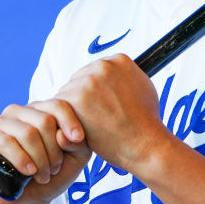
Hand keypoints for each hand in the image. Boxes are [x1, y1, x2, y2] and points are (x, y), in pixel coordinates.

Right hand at [0, 99, 90, 203]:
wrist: (27, 199)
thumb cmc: (52, 174)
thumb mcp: (75, 158)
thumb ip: (78, 144)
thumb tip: (63, 136)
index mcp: (42, 110)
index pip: (58, 105)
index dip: (70, 121)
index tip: (78, 139)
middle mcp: (21, 111)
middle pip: (45, 120)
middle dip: (54, 150)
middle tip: (55, 169)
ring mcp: (2, 122)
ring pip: (28, 133)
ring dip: (40, 159)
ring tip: (44, 175)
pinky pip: (7, 143)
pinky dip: (22, 160)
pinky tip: (29, 172)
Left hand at [55, 54, 171, 171]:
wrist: (144, 143)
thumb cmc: (145, 121)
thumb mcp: (143, 86)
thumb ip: (124, 76)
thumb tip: (112, 72)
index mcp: (119, 60)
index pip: (94, 70)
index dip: (95, 90)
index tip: (101, 104)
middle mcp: (102, 66)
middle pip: (78, 79)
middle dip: (82, 98)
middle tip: (95, 117)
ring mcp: (88, 82)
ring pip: (67, 93)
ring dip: (73, 109)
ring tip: (91, 125)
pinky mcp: (76, 99)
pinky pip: (59, 107)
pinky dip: (65, 120)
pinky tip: (81, 130)